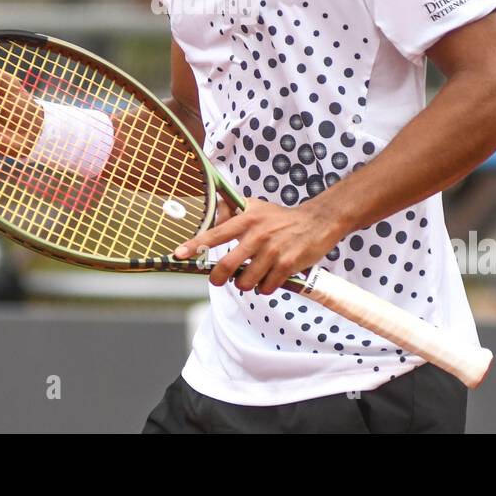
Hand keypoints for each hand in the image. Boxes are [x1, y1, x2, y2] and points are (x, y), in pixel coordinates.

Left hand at [173, 198, 344, 295]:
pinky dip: (264, 288)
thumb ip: (234, 211)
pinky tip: (269, 278)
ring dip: (245, 284)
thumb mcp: (256, 207)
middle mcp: (258, 235)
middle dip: (218, 278)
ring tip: (251, 276)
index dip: (195, 245)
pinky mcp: (287, 265)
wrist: (317, 222)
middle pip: (227, 266)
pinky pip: (266, 288)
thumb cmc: (281, 217)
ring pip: (246, 282)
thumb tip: (213, 213)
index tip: (178, 254)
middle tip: (217, 279)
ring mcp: (273, 252)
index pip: (215, 234)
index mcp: (247, 219)